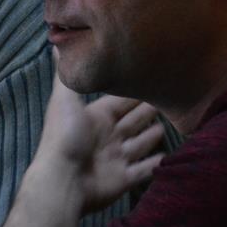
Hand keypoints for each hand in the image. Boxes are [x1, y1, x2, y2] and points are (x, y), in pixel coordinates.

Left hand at [0, 65, 165, 226]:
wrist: (61, 181)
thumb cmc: (64, 138)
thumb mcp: (64, 100)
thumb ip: (66, 76)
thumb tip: (57, 45)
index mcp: (96, 117)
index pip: (120, 102)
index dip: (135, 93)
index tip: (153, 79)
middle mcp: (107, 137)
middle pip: (133, 121)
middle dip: (147, 112)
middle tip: (168, 99)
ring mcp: (115, 159)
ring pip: (139, 144)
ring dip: (152, 137)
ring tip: (170, 126)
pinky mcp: (123, 180)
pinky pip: (144, 171)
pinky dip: (156, 165)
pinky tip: (170, 157)